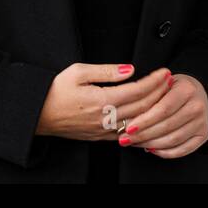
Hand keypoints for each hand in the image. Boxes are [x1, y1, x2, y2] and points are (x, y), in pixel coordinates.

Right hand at [36, 63, 172, 140]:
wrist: (37, 114)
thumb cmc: (54, 91)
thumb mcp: (78, 72)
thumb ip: (107, 71)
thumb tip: (130, 70)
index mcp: (100, 100)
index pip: (137, 90)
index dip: (154, 81)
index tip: (165, 72)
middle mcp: (104, 118)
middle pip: (141, 107)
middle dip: (159, 93)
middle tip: (171, 81)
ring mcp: (103, 131)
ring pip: (137, 121)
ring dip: (153, 108)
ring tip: (164, 95)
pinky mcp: (99, 137)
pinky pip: (127, 133)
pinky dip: (141, 124)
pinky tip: (148, 117)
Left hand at [116, 73, 207, 157]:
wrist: (198, 92)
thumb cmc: (175, 88)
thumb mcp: (163, 84)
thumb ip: (149, 96)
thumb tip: (128, 116)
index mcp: (187, 89)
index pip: (163, 109)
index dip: (145, 120)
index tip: (128, 128)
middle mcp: (198, 106)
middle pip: (167, 126)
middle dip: (143, 135)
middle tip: (125, 139)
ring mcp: (202, 122)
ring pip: (173, 140)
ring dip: (151, 145)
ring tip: (135, 144)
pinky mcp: (204, 135)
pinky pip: (182, 150)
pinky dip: (165, 152)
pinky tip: (151, 149)